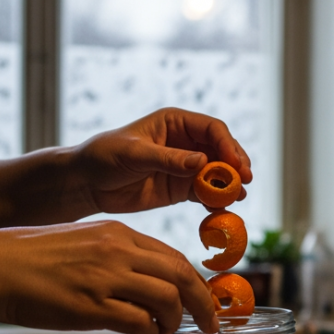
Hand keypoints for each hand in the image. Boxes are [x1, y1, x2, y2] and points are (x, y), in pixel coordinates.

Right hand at [0, 220, 219, 333]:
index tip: (204, 300)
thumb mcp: (82, 242)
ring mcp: (106, 278)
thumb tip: (145, 287)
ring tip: (164, 332)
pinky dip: (148, 333)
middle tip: (210, 324)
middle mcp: (118, 251)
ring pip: (167, 299)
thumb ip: (116, 259)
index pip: (173, 257)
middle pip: (182, 276)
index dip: (196, 282)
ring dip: (174, 322)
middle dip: (203, 304)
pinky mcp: (91, 306)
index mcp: (117, 234)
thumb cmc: (29, 258)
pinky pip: (139, 322)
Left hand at [74, 108, 252, 214]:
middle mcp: (186, 142)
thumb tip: (203, 162)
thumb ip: (169, 158)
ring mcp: (186, 166)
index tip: (235, 164)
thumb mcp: (135, 154)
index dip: (227, 145)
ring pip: (218, 173)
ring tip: (239, 198)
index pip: (212, 129)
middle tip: (246, 181)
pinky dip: (216, 201)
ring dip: (230, 185)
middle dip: (235, 165)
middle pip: (222, 151)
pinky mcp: (182, 188)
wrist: (87, 183)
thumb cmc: (104, 157)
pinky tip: (222, 210)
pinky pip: (206, 193)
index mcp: (175, 122)